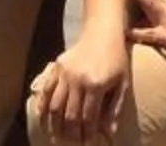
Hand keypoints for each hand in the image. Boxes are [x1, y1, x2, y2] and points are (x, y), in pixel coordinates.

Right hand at [29, 27, 129, 144]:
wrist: (102, 31)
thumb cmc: (116, 59)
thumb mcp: (122, 82)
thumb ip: (115, 108)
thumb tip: (110, 134)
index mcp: (96, 84)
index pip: (88, 117)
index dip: (86, 135)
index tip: (87, 144)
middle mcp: (78, 79)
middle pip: (70, 115)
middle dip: (71, 134)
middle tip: (72, 144)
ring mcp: (65, 73)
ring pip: (55, 106)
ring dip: (54, 125)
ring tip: (56, 137)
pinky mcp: (57, 67)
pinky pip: (46, 90)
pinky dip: (42, 106)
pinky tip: (43, 118)